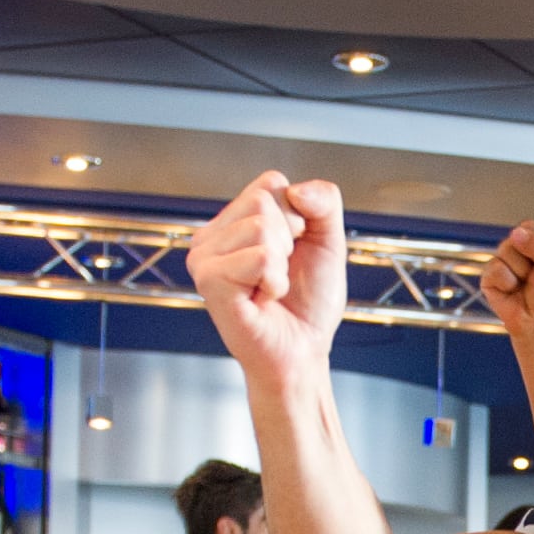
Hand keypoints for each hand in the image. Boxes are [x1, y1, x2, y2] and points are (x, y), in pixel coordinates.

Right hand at [188, 172, 348, 386]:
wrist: (302, 351)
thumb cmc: (308, 304)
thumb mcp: (328, 241)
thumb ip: (324, 201)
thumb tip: (296, 190)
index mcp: (235, 220)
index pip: (271, 183)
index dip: (298, 217)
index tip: (292, 252)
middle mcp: (213, 235)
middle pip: (263, 200)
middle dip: (289, 240)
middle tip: (279, 274)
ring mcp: (205, 256)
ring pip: (260, 226)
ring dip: (281, 265)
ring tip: (269, 288)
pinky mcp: (209, 279)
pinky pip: (258, 257)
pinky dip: (274, 282)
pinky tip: (261, 300)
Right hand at [476, 210, 533, 355]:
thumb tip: (516, 234)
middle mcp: (528, 244)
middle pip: (527, 226)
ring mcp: (507, 256)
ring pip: (508, 246)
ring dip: (520, 270)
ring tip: (525, 282)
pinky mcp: (491, 272)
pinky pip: (496, 267)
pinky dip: (506, 282)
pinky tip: (512, 290)